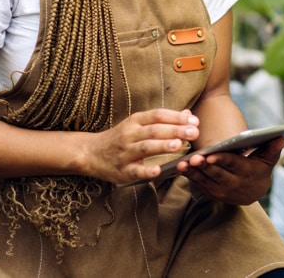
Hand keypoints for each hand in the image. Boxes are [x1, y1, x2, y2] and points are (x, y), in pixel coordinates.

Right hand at [81, 108, 198, 184]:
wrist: (89, 153)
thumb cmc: (120, 138)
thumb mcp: (138, 124)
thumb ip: (162, 120)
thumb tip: (188, 114)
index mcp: (135, 121)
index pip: (157, 115)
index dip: (176, 117)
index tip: (194, 120)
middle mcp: (130, 135)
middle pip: (154, 130)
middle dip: (175, 130)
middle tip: (194, 132)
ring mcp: (125, 153)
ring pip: (145, 147)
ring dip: (162, 146)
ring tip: (179, 145)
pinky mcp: (122, 171)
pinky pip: (135, 171)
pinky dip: (146, 171)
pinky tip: (158, 171)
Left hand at [177, 136, 283, 204]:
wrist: (254, 191)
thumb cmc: (260, 168)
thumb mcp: (268, 159)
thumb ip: (272, 148)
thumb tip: (281, 136)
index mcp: (247, 173)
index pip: (233, 165)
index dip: (221, 160)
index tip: (211, 154)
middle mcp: (234, 185)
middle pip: (217, 174)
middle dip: (204, 166)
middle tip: (194, 158)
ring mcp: (222, 191)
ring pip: (205, 181)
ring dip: (193, 173)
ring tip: (182, 164)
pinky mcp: (212, 194)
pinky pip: (199, 185)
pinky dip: (190, 177)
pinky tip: (181, 168)